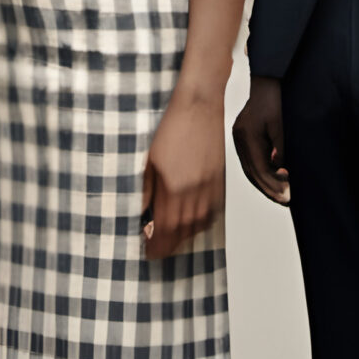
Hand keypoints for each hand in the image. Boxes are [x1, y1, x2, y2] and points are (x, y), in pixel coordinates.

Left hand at [143, 93, 226, 258]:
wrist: (198, 106)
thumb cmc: (171, 127)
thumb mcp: (148, 159)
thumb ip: (143, 190)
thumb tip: (139, 213)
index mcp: (174, 187)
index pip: (165, 230)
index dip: (156, 246)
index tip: (148, 252)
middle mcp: (195, 192)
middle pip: (182, 232)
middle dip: (168, 244)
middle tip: (155, 249)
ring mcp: (210, 188)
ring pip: (197, 225)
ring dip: (183, 236)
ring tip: (169, 238)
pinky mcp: (219, 182)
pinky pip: (210, 213)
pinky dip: (198, 223)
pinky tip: (189, 222)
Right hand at [233, 74, 289, 205]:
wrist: (266, 82)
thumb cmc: (275, 99)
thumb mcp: (281, 124)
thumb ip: (280, 147)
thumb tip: (279, 168)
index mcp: (247, 136)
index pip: (259, 169)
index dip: (273, 185)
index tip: (287, 196)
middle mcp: (239, 139)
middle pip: (252, 173)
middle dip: (269, 189)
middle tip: (285, 201)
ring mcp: (239, 139)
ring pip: (250, 169)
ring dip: (265, 183)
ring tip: (281, 194)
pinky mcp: (243, 137)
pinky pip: (251, 161)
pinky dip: (262, 172)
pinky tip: (275, 178)